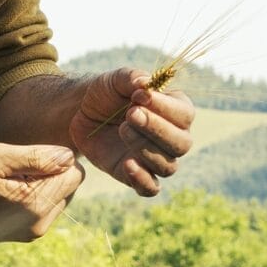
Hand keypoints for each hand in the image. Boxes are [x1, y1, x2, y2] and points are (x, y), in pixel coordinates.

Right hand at [0, 142, 83, 242]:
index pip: (75, 174)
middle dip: (51, 174)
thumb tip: (69, 157)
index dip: (57, 159)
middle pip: (70, 187)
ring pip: (59, 199)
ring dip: (43, 186)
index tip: (30, 157)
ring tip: (10, 182)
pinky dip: (34, 198)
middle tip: (16, 170)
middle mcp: (39, 223)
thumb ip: (37, 156)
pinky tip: (8, 193)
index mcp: (35, 203)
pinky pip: (45, 210)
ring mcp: (32, 233)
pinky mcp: (25, 236)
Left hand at [69, 67, 194, 197]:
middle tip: (130, 114)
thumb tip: (145, 84)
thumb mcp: (115, 80)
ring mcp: (155, 159)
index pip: (185, 114)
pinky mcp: (137, 176)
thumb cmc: (106, 94)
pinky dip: (142, 179)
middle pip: (182, 144)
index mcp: (175, 111)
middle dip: (157, 129)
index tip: (139, 96)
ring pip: (168, 166)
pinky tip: (127, 164)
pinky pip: (150, 188)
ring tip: (122, 129)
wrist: (81, 114)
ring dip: (147, 150)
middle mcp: (172, 137)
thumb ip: (131, 78)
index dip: (165, 107)